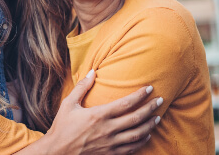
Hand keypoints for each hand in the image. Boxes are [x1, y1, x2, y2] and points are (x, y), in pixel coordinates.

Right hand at [43, 72, 161, 154]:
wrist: (58, 152)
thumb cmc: (62, 126)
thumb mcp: (69, 103)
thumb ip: (82, 87)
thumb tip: (92, 71)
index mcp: (99, 115)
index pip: (125, 103)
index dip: (140, 95)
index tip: (149, 88)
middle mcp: (108, 130)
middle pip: (136, 118)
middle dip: (150, 109)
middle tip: (160, 100)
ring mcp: (110, 144)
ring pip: (137, 135)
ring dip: (150, 125)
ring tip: (158, 117)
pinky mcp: (110, 154)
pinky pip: (132, 149)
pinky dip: (142, 141)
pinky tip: (147, 135)